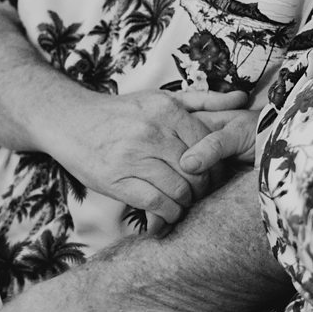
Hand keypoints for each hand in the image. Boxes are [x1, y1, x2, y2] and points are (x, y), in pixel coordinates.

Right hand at [43, 91, 246, 229]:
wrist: (70, 121)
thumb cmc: (121, 112)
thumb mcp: (161, 98)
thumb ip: (203, 99)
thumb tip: (242, 100)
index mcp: (167, 110)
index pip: (208, 146)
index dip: (216, 167)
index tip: (214, 175)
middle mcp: (152, 132)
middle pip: (197, 171)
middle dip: (204, 189)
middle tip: (202, 195)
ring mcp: (134, 157)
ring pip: (179, 190)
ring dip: (186, 203)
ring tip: (184, 203)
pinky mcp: (118, 180)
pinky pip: (157, 203)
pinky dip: (168, 213)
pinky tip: (167, 212)